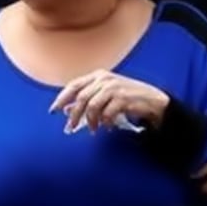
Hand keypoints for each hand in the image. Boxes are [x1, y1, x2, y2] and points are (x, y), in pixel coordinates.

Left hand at [48, 69, 169, 133]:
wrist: (152, 100)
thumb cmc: (128, 97)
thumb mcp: (106, 94)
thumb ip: (88, 98)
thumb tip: (68, 110)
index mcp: (98, 75)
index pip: (74, 85)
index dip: (62, 98)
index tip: (54, 111)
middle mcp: (104, 79)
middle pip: (81, 97)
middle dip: (74, 115)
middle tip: (70, 127)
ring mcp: (114, 87)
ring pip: (92, 106)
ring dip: (90, 121)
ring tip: (92, 129)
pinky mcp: (123, 98)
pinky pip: (106, 113)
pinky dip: (105, 123)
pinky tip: (107, 127)